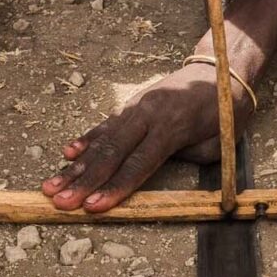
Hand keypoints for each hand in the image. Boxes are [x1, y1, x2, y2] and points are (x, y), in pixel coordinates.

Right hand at [41, 62, 254, 212]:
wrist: (223, 70)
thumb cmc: (225, 112)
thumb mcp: (218, 143)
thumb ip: (185, 159)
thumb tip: (158, 172)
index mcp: (172, 126)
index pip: (139, 164)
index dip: (115, 187)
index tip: (92, 207)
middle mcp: (148, 114)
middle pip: (112, 153)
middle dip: (84, 180)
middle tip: (60, 201)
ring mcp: (137, 106)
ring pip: (103, 139)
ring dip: (76, 165)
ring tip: (52, 185)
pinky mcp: (132, 104)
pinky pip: (107, 125)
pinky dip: (87, 140)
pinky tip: (68, 153)